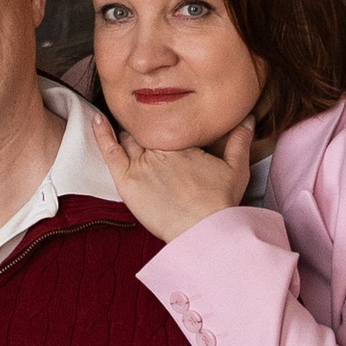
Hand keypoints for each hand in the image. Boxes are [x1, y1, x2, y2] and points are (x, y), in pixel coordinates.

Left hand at [89, 108, 255, 243]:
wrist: (204, 229)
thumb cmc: (220, 202)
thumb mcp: (237, 167)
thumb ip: (240, 139)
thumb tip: (249, 118)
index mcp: (183, 140)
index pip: (166, 122)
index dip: (163, 120)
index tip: (162, 116)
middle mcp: (160, 146)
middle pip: (146, 129)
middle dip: (145, 124)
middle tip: (143, 119)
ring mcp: (142, 162)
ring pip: (129, 137)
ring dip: (126, 129)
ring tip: (120, 117)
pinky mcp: (127, 180)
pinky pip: (111, 151)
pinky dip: (102, 135)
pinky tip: (96, 121)